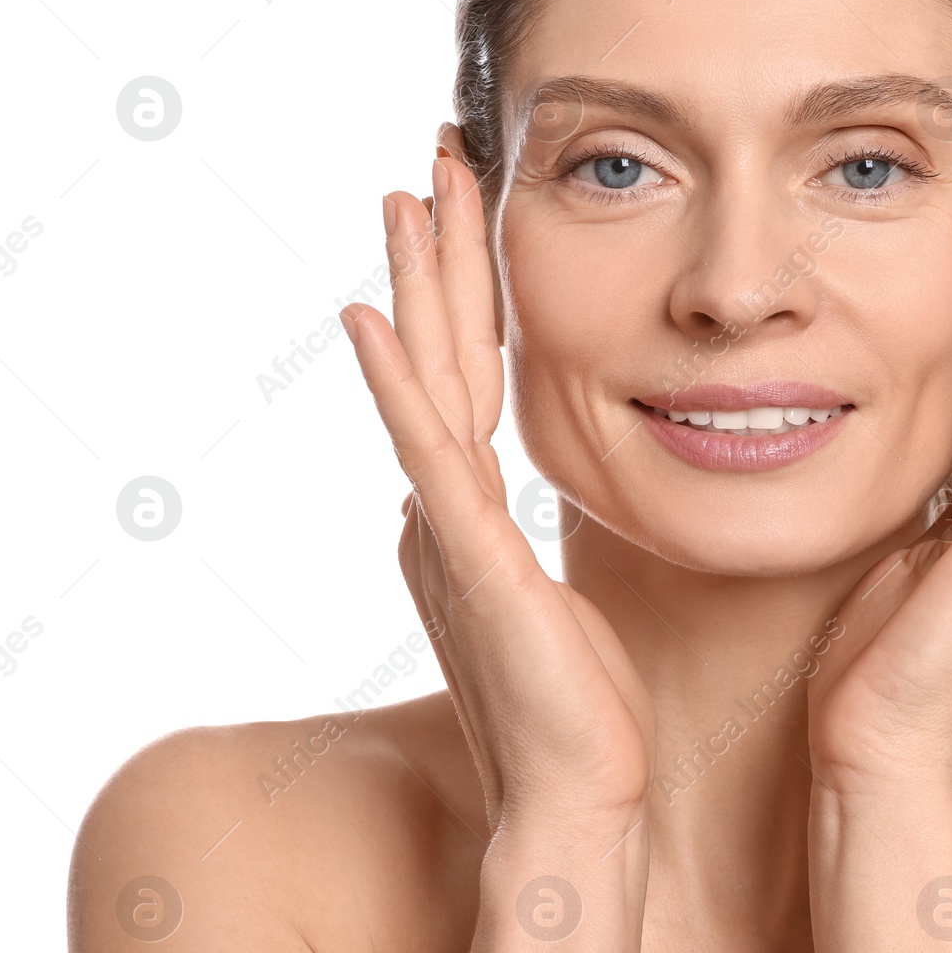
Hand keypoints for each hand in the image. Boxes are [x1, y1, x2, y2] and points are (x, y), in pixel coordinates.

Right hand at [340, 143, 654, 952]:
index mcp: (474, 508)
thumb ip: (522, 534)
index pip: (471, 371)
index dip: (467, 288)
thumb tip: (500, 499)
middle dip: (436, 256)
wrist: (584, 789)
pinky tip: (367, 318)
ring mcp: (448, 526)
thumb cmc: (582, 700)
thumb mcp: (557, 588)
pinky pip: (428, 452)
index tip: (467, 209)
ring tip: (405, 197)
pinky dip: (393, 384)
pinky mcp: (465, 556)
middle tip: (431, 164)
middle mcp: (447, 505)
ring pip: (428, 379)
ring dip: (416, 285)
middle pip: (442, 353)